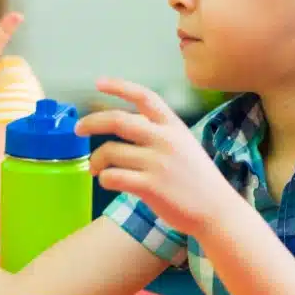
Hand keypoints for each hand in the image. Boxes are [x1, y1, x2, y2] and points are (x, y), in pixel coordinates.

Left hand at [76, 78, 235, 238]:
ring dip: (96, 159)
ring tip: (95, 167)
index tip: (98, 83)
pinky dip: (104, 178)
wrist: (217, 211)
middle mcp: (165, 140)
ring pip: (110, 151)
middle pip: (118, 121)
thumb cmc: (198, 180)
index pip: (144, 97)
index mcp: (174, 126)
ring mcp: (157, 163)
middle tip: (78, 129)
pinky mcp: (150, 187)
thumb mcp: (185, 145)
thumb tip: (125, 126)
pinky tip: (108, 181)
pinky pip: (113, 177)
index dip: (119, 87)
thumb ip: (159, 133)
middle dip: (91, 122)